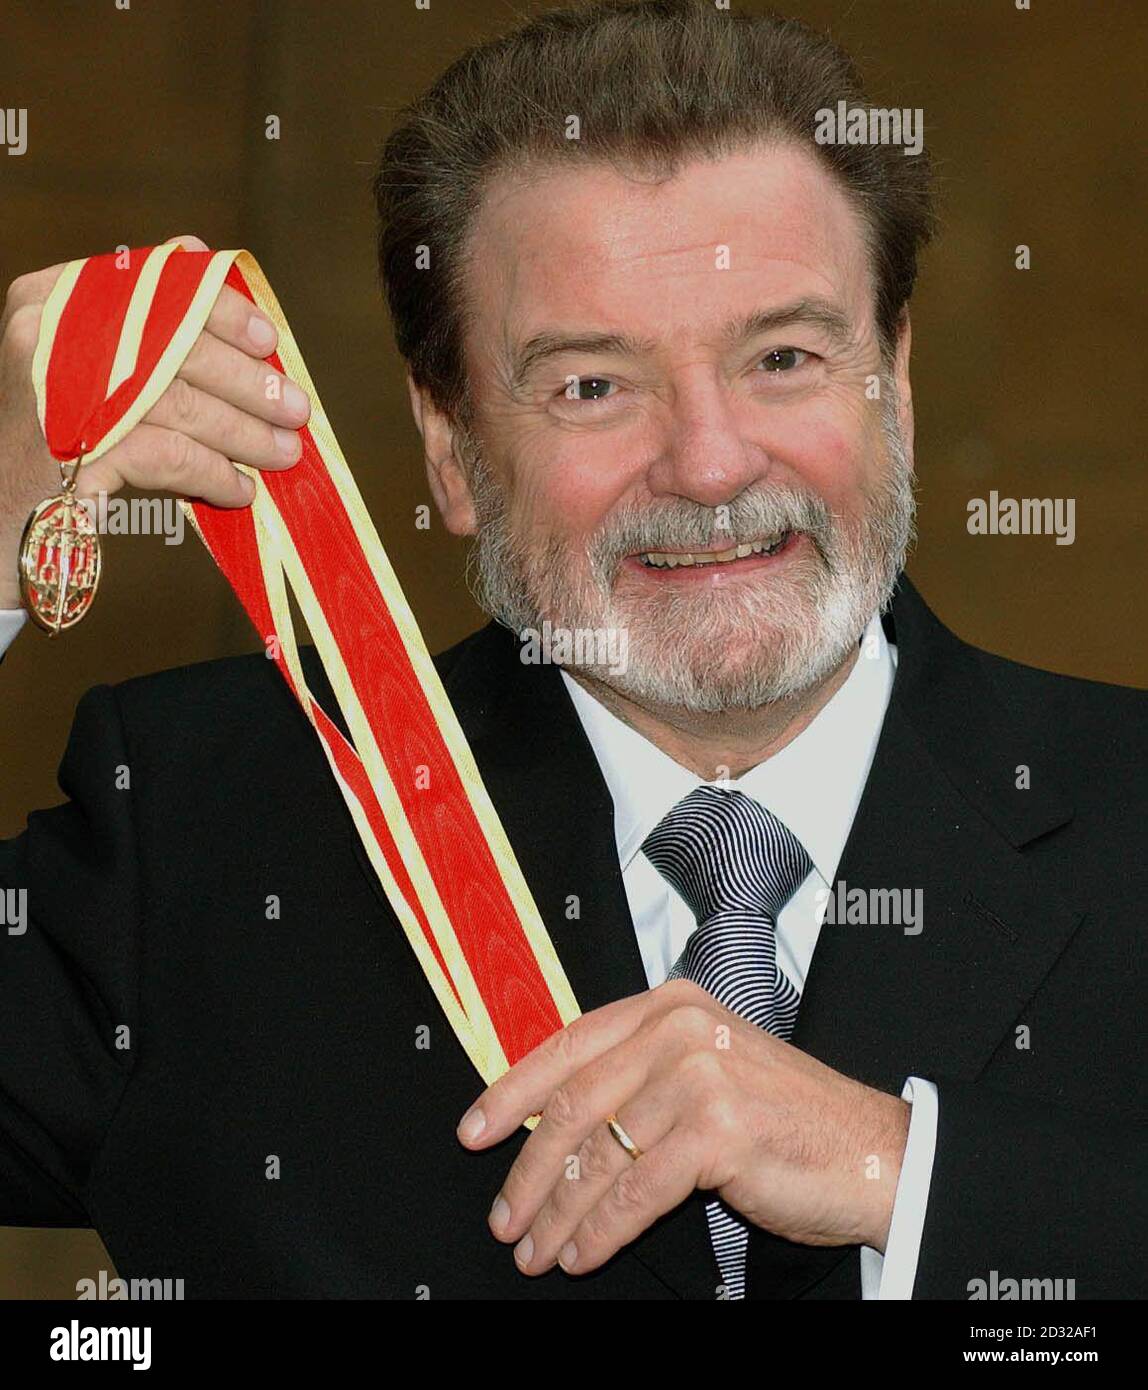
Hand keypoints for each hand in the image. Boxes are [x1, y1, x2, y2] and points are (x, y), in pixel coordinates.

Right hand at [0, 233, 309, 607]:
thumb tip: (212, 265)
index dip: (220, 310)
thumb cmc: (62, 433)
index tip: (269, 340)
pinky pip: (166, 455)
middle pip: (176, 347)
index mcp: (54, 298)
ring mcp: (56, 393)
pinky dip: (212, 473)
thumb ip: (145, 316)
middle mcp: (47, 336)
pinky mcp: (71, 452)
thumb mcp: (95, 364)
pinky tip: (238, 489)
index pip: (153, 284)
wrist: (4, 509)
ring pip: (178, 403)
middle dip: (249, 383)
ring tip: (283, 454)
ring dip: (245, 433)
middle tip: (296, 410)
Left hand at [457, 978, 909, 1276]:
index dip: (512, 1091)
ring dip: (557, 1212)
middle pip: (574, 1103)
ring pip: (599, 1153)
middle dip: (527, 1170)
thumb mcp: (704, 1071)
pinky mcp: (720, 1129)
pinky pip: (636, 1191)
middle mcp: (681, 1029)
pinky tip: (582, 1252)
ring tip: (536, 1249)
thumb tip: (548, 1120)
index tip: (474, 1130)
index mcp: (670, 1006)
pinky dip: (600, 1231)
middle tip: (504, 1217)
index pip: (569, 1044)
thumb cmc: (783, 1119)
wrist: (871, 1151)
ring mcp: (701, 1075)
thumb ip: (636, 1077)